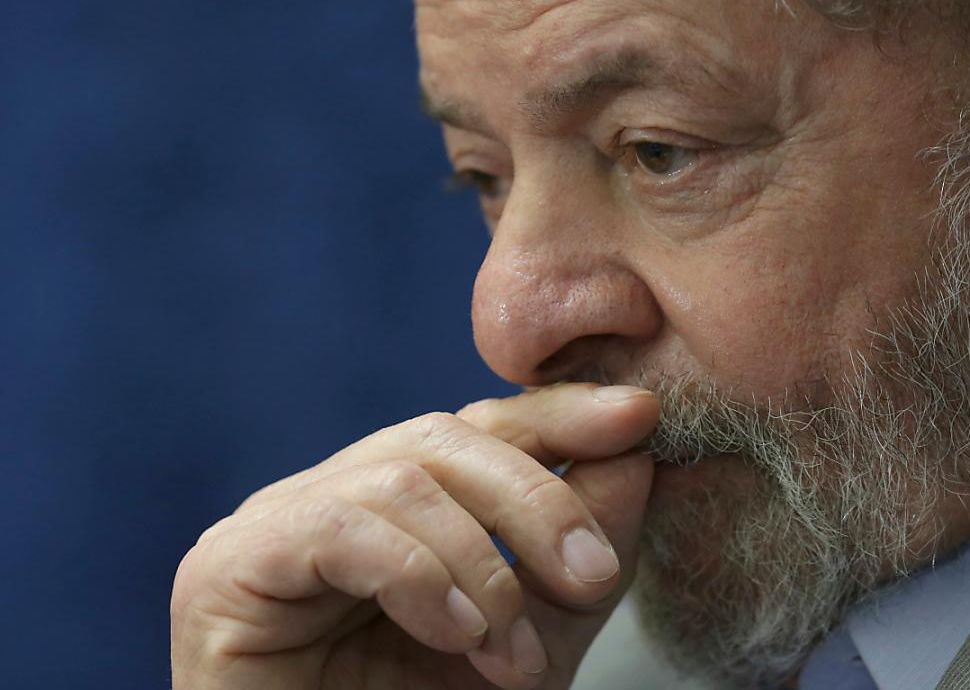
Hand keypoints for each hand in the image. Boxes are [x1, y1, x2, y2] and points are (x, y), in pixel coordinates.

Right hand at [170, 383, 658, 689]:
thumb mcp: (532, 640)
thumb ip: (578, 553)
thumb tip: (635, 449)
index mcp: (395, 506)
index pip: (477, 427)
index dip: (557, 414)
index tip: (640, 416)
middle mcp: (331, 496)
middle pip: (443, 437)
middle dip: (535, 499)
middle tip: (592, 578)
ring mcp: (272, 522)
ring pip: (399, 478)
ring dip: (478, 566)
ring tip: (511, 659)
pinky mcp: (227, 566)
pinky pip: (335, 527)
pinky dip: (414, 573)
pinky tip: (453, 632)